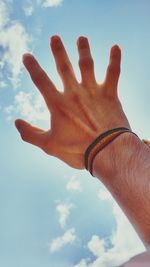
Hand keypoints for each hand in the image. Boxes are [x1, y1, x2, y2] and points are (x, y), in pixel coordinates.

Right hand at [15, 35, 129, 169]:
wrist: (106, 152)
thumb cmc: (77, 150)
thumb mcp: (48, 145)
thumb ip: (30, 134)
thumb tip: (16, 122)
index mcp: (58, 104)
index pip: (40, 80)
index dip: (32, 66)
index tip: (27, 55)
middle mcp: (74, 93)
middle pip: (64, 67)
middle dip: (58, 51)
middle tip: (55, 38)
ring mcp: (93, 92)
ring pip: (86, 65)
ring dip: (83, 50)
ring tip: (81, 38)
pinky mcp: (110, 95)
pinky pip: (113, 73)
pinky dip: (115, 59)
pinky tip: (115, 47)